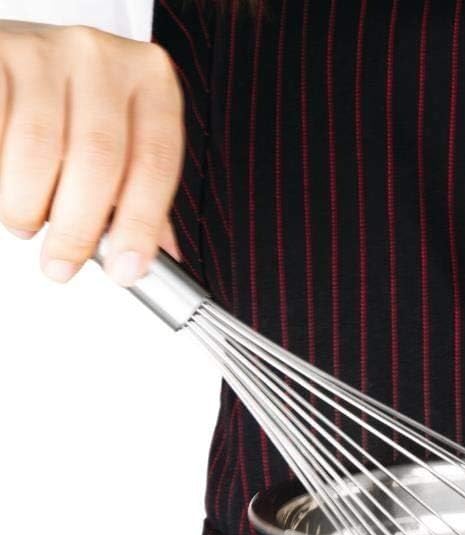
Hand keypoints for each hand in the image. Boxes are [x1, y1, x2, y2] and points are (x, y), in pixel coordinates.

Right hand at [0, 21, 182, 283]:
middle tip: (62, 264)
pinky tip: (3, 188)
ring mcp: (45, 50)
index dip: (141, 225)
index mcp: (152, 83)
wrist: (23, 55)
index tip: (125, 270)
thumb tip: (164, 256)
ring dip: (28, 203)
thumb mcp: (126, 139)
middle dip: (78, 227)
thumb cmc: (81, 106)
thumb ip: (143, 193)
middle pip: (97, 158)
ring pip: (38, 147)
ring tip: (25, 224)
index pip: (155, 163)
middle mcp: (102, 59)